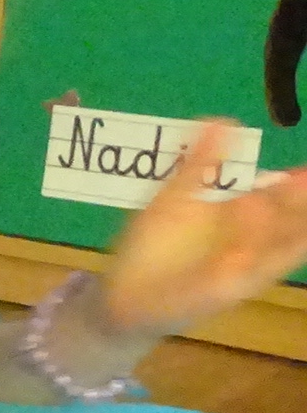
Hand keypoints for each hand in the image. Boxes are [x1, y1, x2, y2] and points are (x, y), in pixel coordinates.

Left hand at [102, 122, 306, 338]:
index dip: (295, 182)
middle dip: (300, 201)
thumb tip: (223, 118)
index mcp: (236, 216)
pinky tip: (290, 241)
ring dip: (294, 226)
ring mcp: (241, 266)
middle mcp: (247, 240)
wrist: (124, 293)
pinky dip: (272, 259)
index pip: (274, 195)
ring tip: (302, 195)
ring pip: (279, 244)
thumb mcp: (174, 198)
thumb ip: (199, 164)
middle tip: (306, 177)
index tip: (305, 169)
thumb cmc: (152, 245)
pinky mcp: (228, 290)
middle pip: (284, 218)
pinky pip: (257, 273)